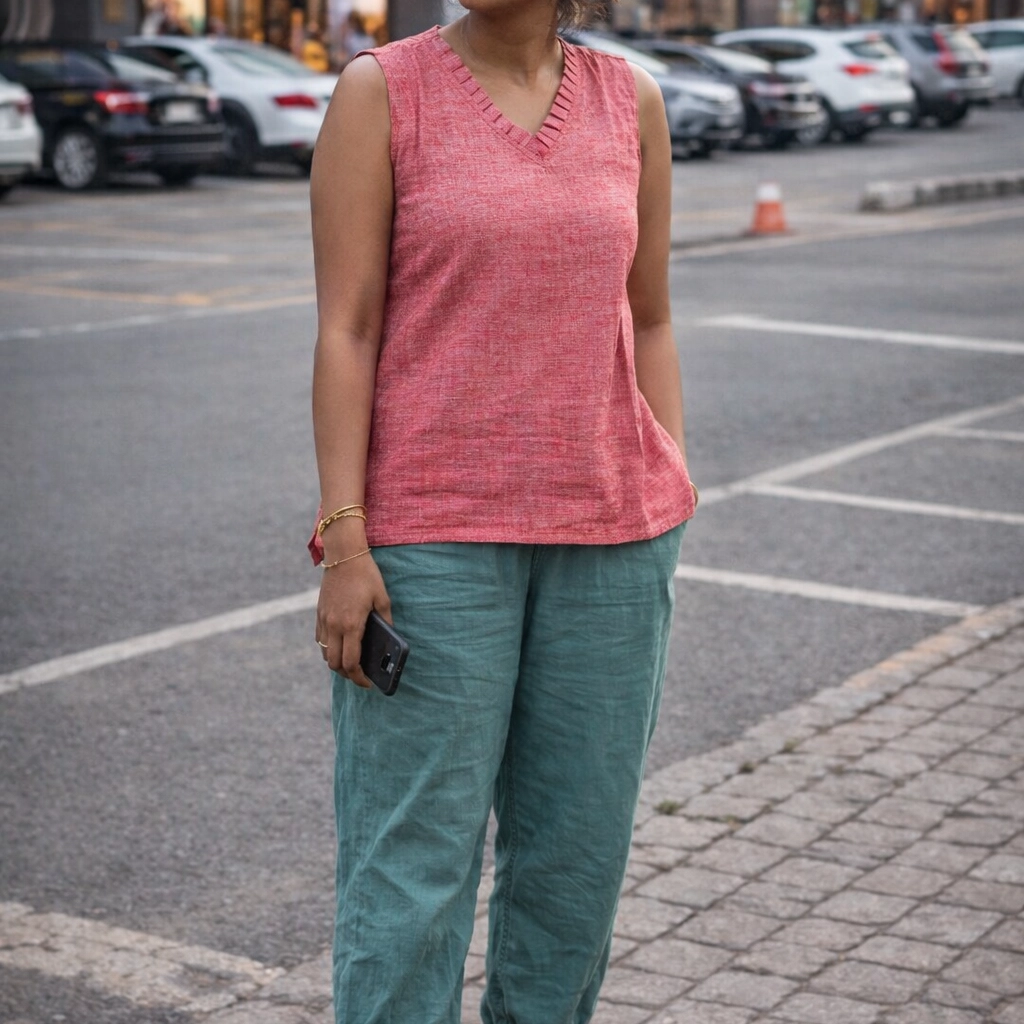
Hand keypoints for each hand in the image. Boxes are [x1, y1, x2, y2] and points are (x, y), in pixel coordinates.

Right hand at [315, 551, 391, 688]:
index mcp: (351, 624)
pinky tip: (341, 645)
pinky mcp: (319, 613)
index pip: (351, 662)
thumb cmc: (366, 575)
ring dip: (336, 662)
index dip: (359, 677)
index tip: (368, 683)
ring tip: (350, 662)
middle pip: (334, 664)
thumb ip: (386, 621)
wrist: (343, 555)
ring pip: (325, 653)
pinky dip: (328, 648)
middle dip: (347, 674)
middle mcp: (334, 625)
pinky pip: (320, 640)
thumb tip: (389, 639)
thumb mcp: (382, 599)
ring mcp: (324, 620)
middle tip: (360, 675)